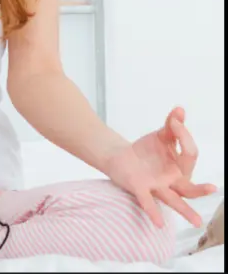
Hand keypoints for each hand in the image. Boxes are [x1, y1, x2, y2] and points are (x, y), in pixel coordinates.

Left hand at [104, 107, 216, 228]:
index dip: (184, 135)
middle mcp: (172, 179)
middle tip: (213, 188)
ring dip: (185, 210)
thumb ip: (172, 125)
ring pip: (174, 200)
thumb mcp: (160, 136)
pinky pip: (147, 202)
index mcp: (179, 166)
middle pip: (189, 185)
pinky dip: (153, 212)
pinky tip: (159, 224)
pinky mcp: (139, 188)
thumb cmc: (146, 150)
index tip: (175, 120)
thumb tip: (180, 109)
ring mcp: (157, 186)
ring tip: (197, 221)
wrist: (121, 156)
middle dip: (201, 189)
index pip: (189, 154)